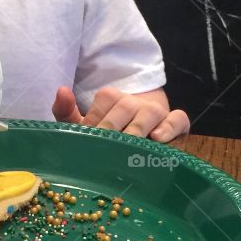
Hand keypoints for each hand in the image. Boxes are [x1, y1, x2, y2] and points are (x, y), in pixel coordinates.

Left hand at [52, 85, 189, 143]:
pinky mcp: (176, 124)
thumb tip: (62, 89)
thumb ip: (67, 112)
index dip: (93, 125)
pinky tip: (157, 138)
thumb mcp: (86, 126)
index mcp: (110, 98)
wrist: (140, 143)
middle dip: (113, 129)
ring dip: (138, 129)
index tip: (88, 145)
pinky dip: (170, 127)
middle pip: (124, 108)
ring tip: (129, 146)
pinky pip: (178, 119)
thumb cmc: (108, 135)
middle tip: (104, 151)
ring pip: (150, 112)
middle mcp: (133, 102)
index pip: (101, 105)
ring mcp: (156, 111)